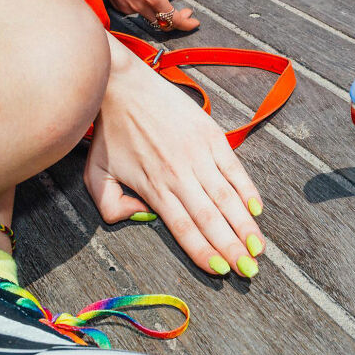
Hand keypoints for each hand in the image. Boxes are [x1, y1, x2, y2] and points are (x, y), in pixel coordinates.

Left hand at [84, 35, 262, 276]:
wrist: (121, 83)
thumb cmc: (109, 131)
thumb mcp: (95, 174)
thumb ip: (111, 206)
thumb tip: (142, 219)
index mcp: (154, 187)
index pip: (184, 228)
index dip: (204, 252)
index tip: (221, 271)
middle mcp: (180, 174)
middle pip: (210, 218)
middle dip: (232, 248)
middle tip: (250, 270)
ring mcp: (198, 154)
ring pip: (226, 197)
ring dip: (244, 225)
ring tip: (258, 247)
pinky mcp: (211, 136)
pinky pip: (234, 168)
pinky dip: (247, 189)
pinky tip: (256, 209)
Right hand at [89, 0, 198, 31]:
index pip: (174, 20)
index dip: (186, 24)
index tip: (194, 22)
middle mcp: (140, 7)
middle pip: (163, 23)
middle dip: (176, 19)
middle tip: (184, 11)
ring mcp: (128, 8)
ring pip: (150, 16)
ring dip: (159, 11)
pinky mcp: (118, 6)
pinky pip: (137, 10)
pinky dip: (144, 5)